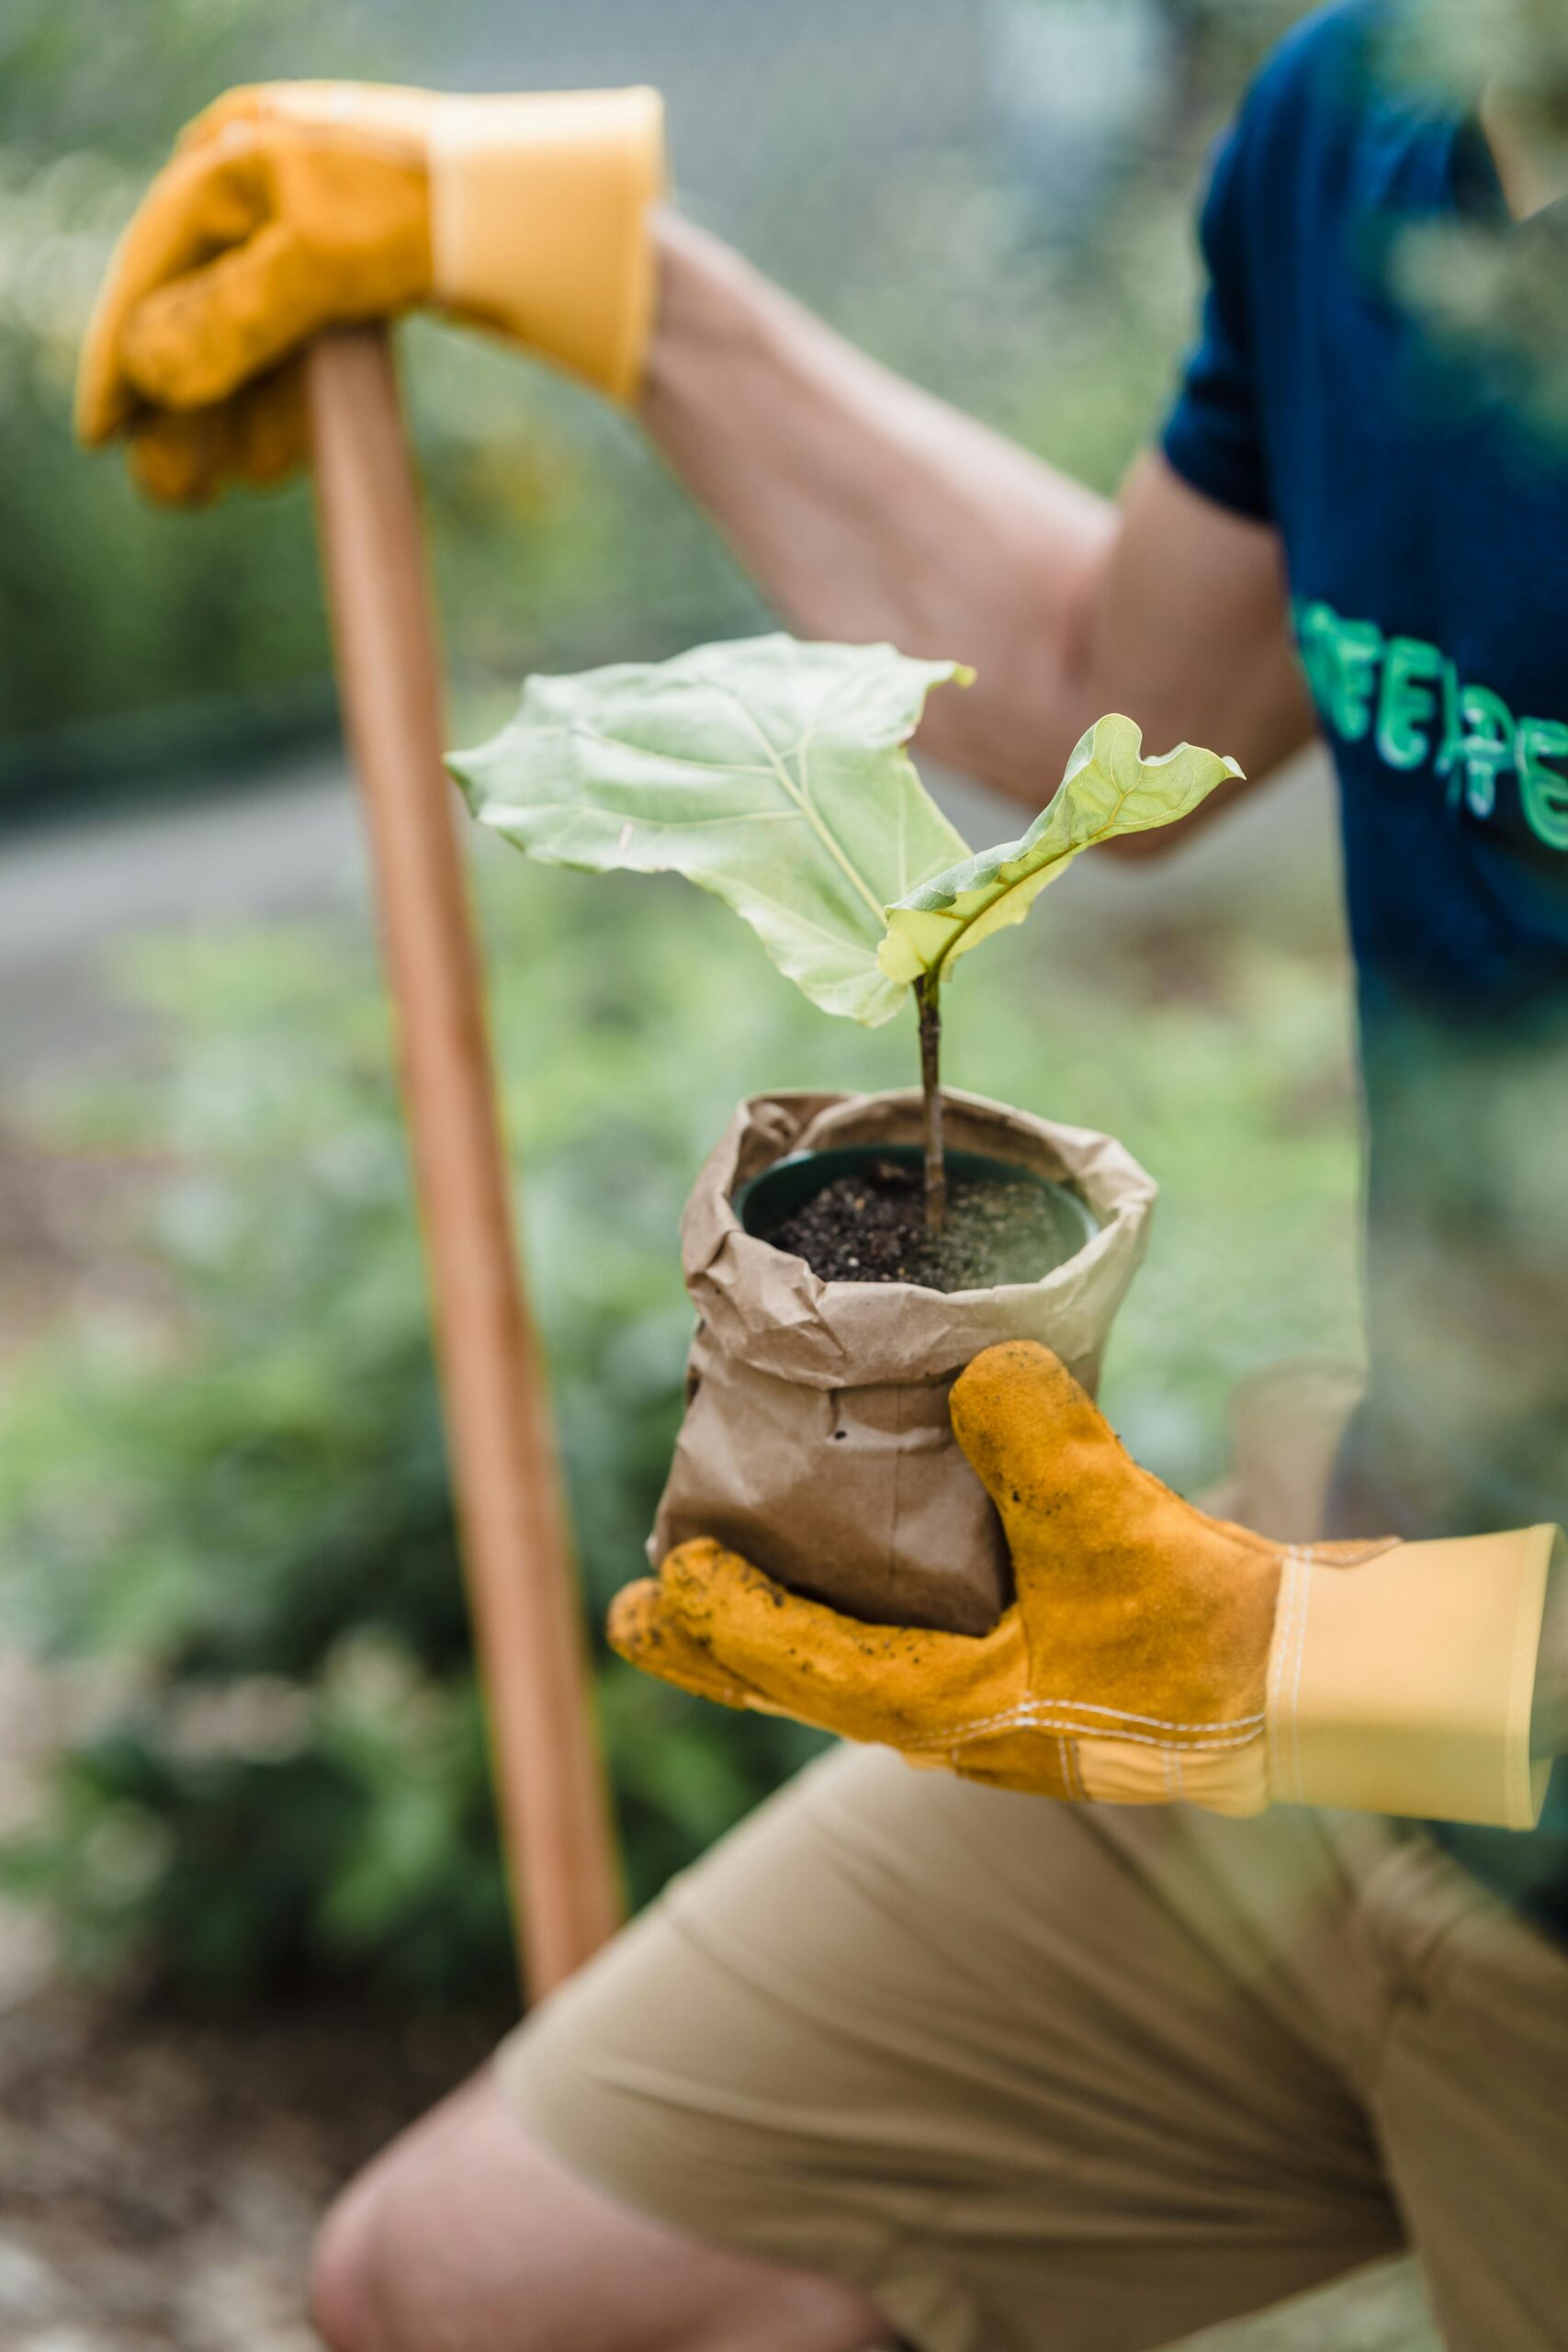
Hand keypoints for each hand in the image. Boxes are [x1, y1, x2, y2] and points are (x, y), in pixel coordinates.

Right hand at [76, 80, 663, 502]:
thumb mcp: (317, 265)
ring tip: (218, 494)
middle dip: (181, 411)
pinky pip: (304, 347)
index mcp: (234, 158)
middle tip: (170, 494)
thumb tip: (150, 372)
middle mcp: (263, 186)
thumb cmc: (430, 212)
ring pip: (251, 340)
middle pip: (197, 313)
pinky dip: (287, 405)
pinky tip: (276, 468)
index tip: (103, 435)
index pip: (153, 268)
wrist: (545, 208)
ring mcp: (313, 228)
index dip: (121, 358)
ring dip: (231, 422)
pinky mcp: (362, 269)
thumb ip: (231, 319)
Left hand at [614, 1342, 1557, 1826]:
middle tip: (634, 1618)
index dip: (728, 1623)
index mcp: (953, 1710)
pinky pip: (907, 1653)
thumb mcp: (1117, 1532)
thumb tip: (982, 1363)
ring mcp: (995, 1712)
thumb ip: (1040, 1446)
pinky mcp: (1034, 1682)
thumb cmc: (1209, 1635)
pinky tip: (859, 1574)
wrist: (1305, 1689)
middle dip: (719, 1650)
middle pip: (804, 1687)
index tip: (667, 1573)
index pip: (806, 1669)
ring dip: (779, 1635)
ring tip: (714, 1593)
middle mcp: (958, 1726)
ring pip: (850, 1673)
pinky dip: (856, 1617)